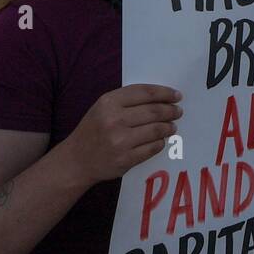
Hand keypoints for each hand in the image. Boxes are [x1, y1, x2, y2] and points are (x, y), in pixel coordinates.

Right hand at [63, 84, 181, 184]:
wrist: (76, 160)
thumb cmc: (93, 129)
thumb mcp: (103, 107)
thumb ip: (127, 100)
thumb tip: (162, 97)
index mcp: (108, 102)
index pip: (145, 93)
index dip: (165, 93)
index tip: (177, 96)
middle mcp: (114, 120)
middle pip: (154, 111)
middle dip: (170, 110)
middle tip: (178, 112)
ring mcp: (120, 141)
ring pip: (156, 130)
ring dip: (168, 127)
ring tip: (172, 126)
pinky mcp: (125, 159)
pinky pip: (152, 148)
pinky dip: (160, 143)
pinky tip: (161, 140)